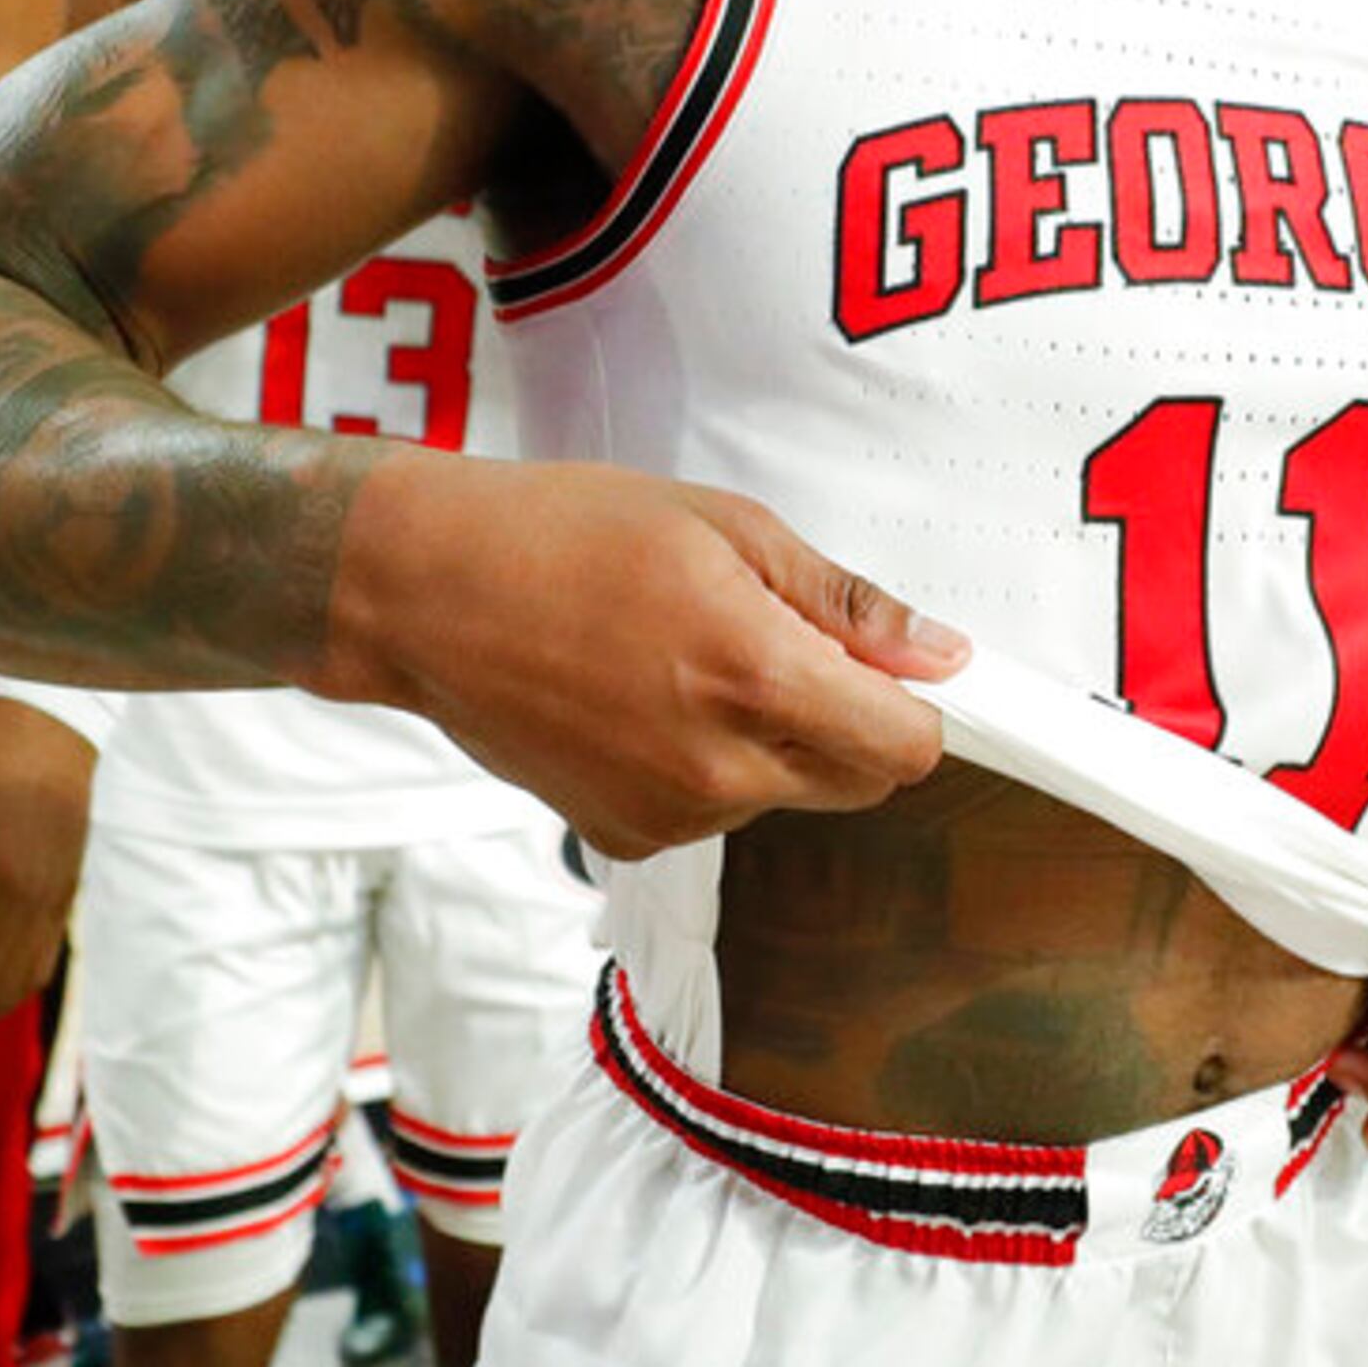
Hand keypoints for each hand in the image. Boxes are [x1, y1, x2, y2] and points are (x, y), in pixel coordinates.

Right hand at [329, 455, 964, 860]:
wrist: (426, 592)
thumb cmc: (566, 533)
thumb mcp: (724, 527)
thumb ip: (842, 603)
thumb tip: (941, 656)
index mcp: (755, 677)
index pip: (907, 749)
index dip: (913, 706)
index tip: (889, 669)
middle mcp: (720, 767)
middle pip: (858, 783)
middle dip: (846, 722)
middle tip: (771, 642)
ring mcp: (669, 815)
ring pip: (782, 795)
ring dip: (766, 741)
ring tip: (678, 657)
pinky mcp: (624, 838)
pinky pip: (711, 810)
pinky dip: (700, 766)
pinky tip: (637, 701)